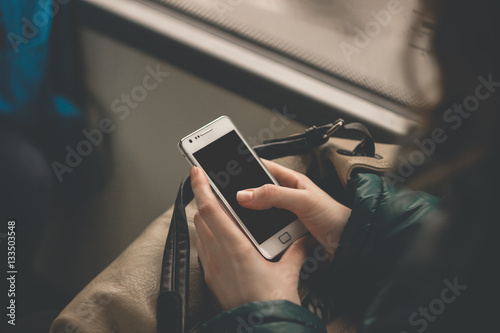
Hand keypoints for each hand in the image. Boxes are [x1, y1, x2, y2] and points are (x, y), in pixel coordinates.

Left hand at [191, 166, 310, 310]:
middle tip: (214, 190)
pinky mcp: (211, 279)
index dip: (201, 187)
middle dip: (205, 200)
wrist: (260, 330)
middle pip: (201, 217)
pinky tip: (224, 240)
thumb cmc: (271, 304)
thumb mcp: (288, 273)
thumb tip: (303, 240)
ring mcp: (211, 268)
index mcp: (236, 247)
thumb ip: (296, 252)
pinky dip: (209, 236)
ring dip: (206, 218)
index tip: (196, 172)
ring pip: (200, 232)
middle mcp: (218, 255)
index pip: (210, 209)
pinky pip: (203, 249)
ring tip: (220, 212)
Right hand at [237, 159, 350, 260]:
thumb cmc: (336, 217)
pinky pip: (268, 233)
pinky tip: (265, 239)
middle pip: (259, 195)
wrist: (351, 245)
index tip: (229, 171)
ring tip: (255, 225)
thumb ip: (274, 195)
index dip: (246, 167)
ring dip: (258, 222)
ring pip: (261, 216)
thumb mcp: (303, 200)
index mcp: (292, 181)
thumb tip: (246, 194)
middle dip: (248, 200)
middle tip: (235, 204)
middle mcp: (287, 197)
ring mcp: (287, 216)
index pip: (263, 168)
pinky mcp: (287, 234)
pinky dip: (265, 236)